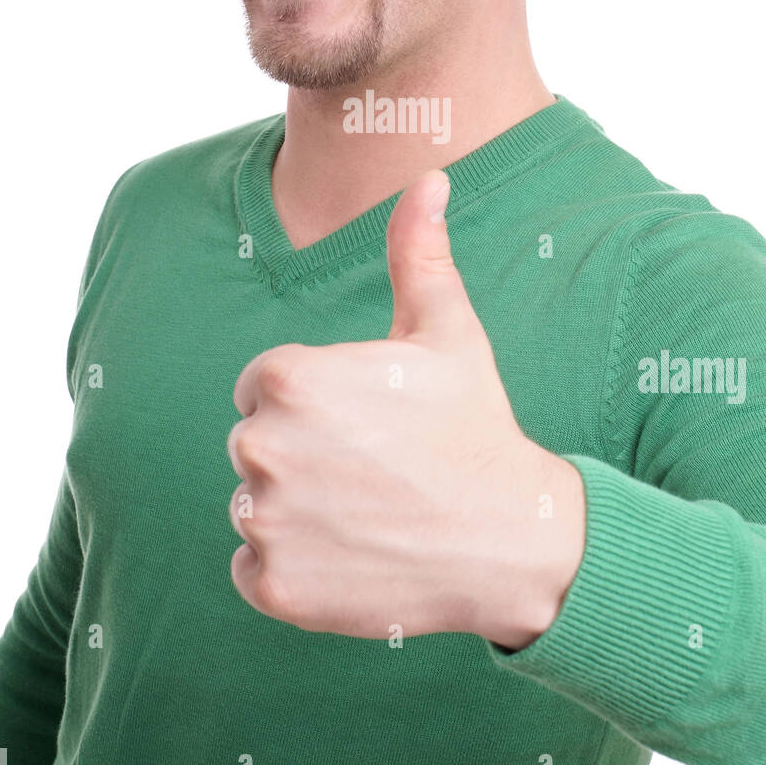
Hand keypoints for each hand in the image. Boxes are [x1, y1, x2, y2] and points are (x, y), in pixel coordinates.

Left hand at [227, 170, 585, 645]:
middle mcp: (261, 447)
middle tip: (374, 468)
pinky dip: (293, 569)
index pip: (264, 386)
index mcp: (289, 378)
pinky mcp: (274, 586)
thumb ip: (417, 252)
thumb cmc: (475, 426)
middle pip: (254, 444)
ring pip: (253, 505)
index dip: (317, 402)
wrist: (511, 539)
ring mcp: (266, 522)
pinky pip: (254, 569)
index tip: (369, 421)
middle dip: (302, 454)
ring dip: (297, 512)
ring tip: (367, 511)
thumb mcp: (446, 331)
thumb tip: (429, 178)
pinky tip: (353, 556)